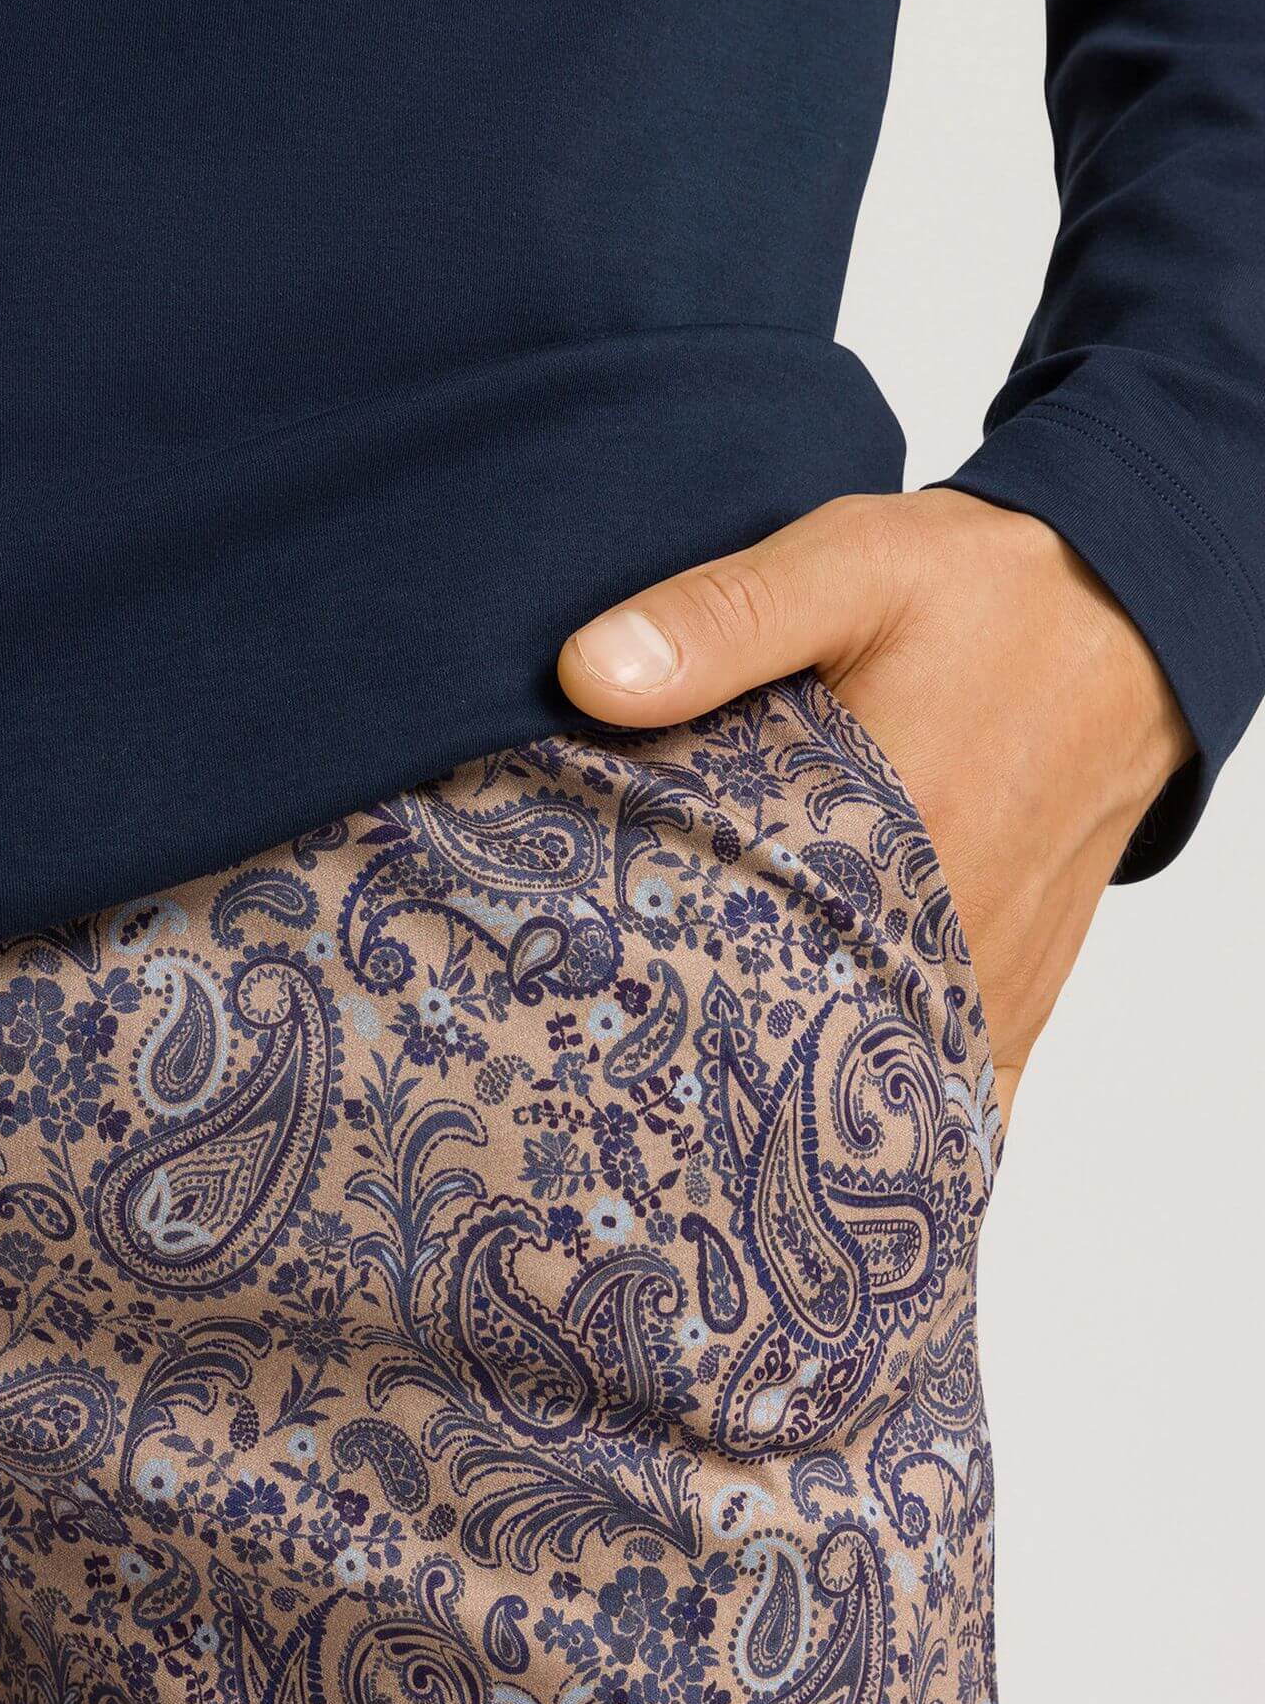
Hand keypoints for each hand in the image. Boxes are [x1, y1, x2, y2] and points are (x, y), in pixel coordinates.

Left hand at [557, 488, 1194, 1126]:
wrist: (1129, 621)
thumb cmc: (985, 593)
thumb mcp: (848, 568)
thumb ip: (722, 618)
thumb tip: (589, 674)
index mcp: (889, 836)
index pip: (736, 956)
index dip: (644, 995)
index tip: (573, 1015)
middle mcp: (946, 933)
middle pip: (795, 1047)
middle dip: (699, 1071)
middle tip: (608, 1076)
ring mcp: (985, 984)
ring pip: (869, 1092)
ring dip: (785, 1108)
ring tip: (687, 1112)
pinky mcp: (1013, 1002)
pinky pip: (951, 1102)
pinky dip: (888, 1135)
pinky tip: (811, 1133)